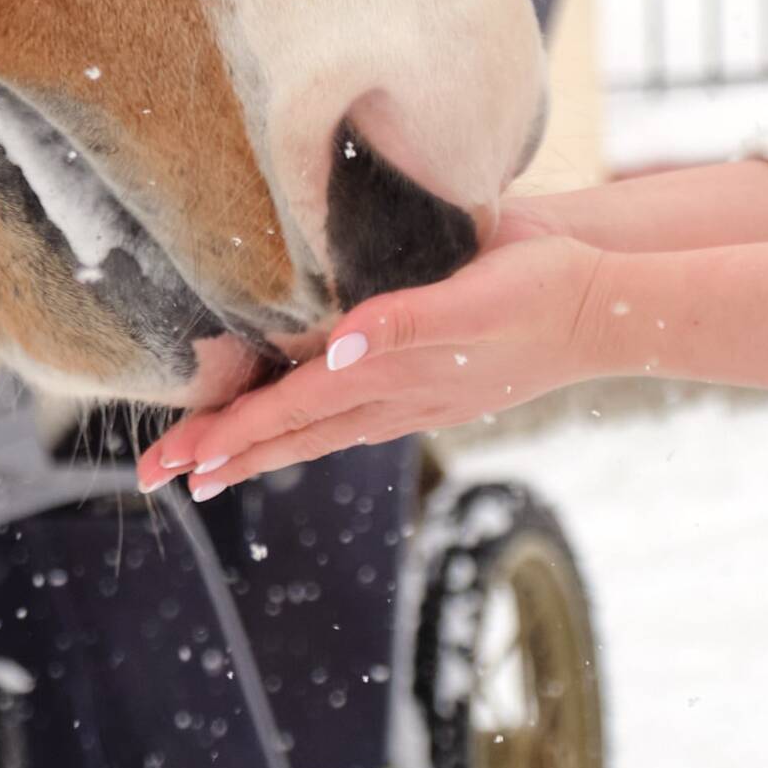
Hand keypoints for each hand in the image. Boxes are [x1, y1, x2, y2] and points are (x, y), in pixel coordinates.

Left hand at [133, 227, 610, 499]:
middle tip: (160, 476)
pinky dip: (310, 421)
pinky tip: (303, 420)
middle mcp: (394, 396)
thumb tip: (338, 348)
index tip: (177, 460)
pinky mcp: (432, 381)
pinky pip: (354, 410)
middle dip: (224, 453)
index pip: (292, 410)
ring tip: (209, 465)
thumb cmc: (542, 290)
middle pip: (293, 432)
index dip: (231, 432)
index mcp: (392, 375)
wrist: (606, 302)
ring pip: (319, 428)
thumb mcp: (473, 297)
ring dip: (259, 446)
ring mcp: (414, 396)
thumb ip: (405, 324)